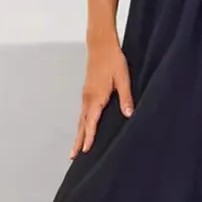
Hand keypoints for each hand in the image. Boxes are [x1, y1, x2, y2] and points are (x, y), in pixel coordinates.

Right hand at [71, 38, 133, 158]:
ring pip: (80, 119)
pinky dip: (81, 123)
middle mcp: (88, 98)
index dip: (89, 136)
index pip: (91, 121)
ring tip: (75, 148)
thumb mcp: (123, 78)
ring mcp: (86, 95)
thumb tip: (128, 114)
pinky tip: (83, 128)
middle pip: (82, 124)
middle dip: (78, 141)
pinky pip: (82, 112)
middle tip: (73, 156)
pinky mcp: (87, 92)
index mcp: (97, 97)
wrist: (101, 45)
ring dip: (78, 134)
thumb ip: (126, 97)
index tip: (85, 150)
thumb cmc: (113, 60)